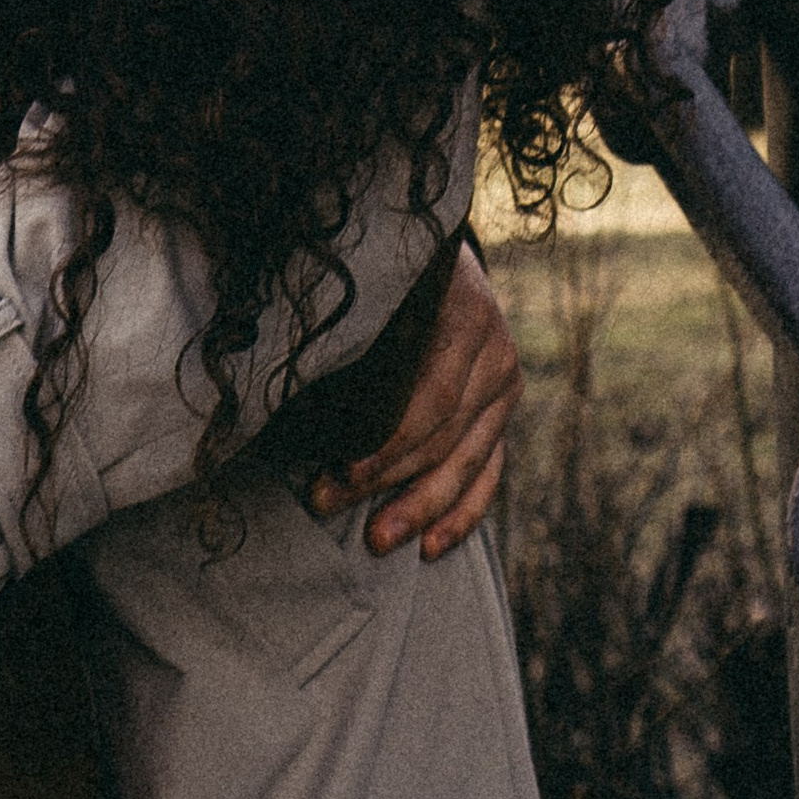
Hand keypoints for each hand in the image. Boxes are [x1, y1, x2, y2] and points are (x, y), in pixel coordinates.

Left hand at [306, 242, 520, 559]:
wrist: (437, 251)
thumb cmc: (387, 274)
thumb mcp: (377, 287)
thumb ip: (355, 330)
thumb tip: (293, 383)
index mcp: (466, 312)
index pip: (432, 396)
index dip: (387, 441)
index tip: (338, 469)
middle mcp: (496, 350)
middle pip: (445, 433)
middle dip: (387, 478)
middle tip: (329, 503)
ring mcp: (505, 382)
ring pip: (468, 461)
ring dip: (420, 506)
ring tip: (376, 539)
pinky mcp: (503, 411)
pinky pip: (489, 473)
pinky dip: (460, 514)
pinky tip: (429, 546)